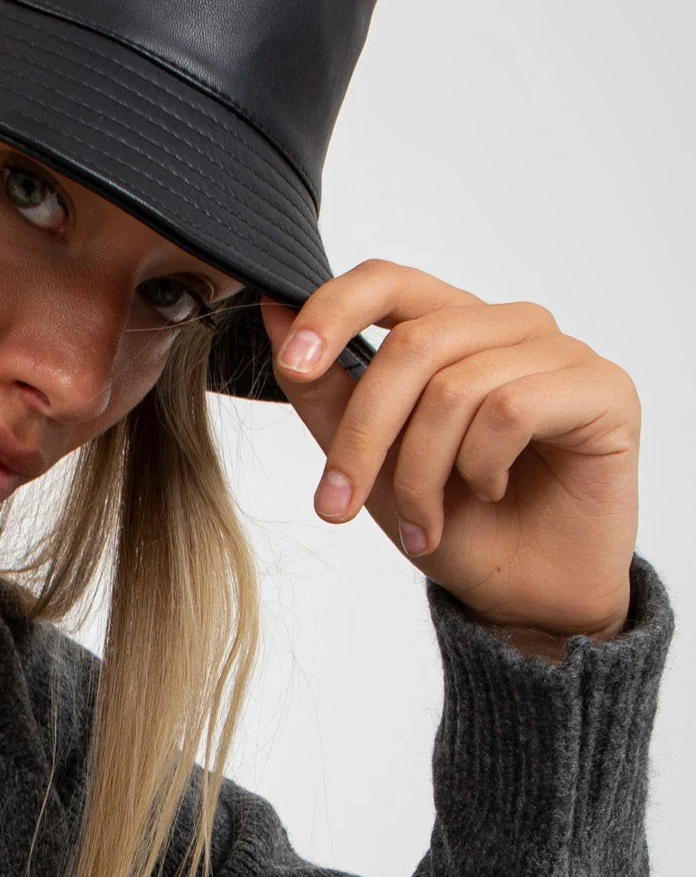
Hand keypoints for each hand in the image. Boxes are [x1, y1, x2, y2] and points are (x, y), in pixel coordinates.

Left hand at [259, 262, 639, 642]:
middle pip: (411, 346)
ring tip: (426, 523)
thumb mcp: (370, 463)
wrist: (524, 595)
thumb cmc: (455, 524)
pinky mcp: (603, 389)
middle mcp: (508, 327)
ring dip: (422, 475)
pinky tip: (492, 493)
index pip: (388, 281)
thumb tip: (272, 313)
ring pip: (456, 389)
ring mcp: (560, 353)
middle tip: (338, 505)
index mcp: (452, 328)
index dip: (333, 312)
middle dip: (362, 436)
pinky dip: (483, 467)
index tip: (290, 364)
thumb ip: (325, 391)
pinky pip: (513, 410)